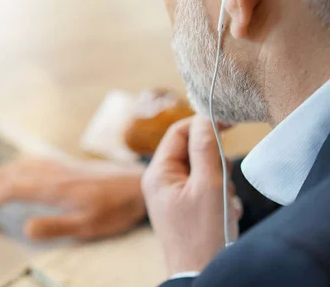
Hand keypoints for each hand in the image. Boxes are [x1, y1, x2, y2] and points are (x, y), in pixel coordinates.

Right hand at [0, 158, 146, 239]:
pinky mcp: (69, 165)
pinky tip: (21, 166)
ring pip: (23, 166)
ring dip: (3, 173)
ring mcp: (60, 166)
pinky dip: (20, 164)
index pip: (13, 189)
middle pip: (14, 175)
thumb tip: (25, 228)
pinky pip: (36, 160)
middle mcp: (53, 173)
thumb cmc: (115, 207)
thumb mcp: (86, 225)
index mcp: (53, 188)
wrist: (136, 184)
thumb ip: (55, 226)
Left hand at [141, 116, 240, 275]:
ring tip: (223, 205)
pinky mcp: (184, 208)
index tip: (230, 123)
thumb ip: (206, 148)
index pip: (178, 131)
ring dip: (220, 183)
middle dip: (215, 162)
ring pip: (202, 170)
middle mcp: (160, 181)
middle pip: (191, 150)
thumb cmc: (204, 234)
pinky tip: (225, 215)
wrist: (201, 274)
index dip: (203, 123)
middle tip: (224, 183)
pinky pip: (205, 189)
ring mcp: (171, 196)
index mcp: (158, 172)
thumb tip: (204, 119)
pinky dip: (219, 197)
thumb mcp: (209, 185)